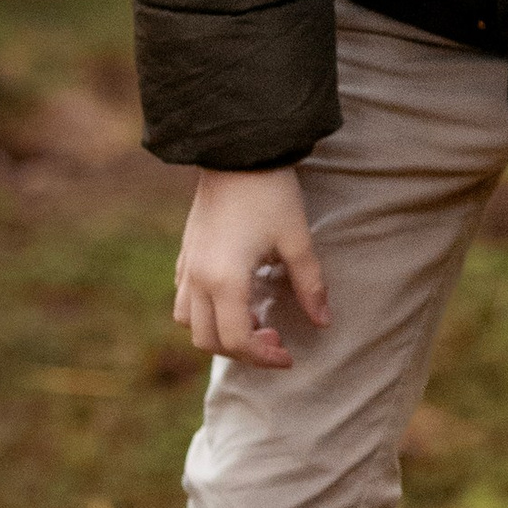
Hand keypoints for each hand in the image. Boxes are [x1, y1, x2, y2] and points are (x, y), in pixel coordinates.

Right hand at [173, 167, 329, 369]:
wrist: (236, 150)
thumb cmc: (270, 193)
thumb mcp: (297, 240)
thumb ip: (310, 286)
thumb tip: (323, 322)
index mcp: (225, 280)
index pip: (238, 340)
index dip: (264, 357)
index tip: (290, 354)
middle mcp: (198, 279)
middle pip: (208, 340)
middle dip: (242, 351)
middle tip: (276, 340)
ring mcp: (187, 265)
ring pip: (188, 322)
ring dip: (218, 332)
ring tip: (253, 319)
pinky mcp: (185, 253)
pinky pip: (184, 297)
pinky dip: (205, 310)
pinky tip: (235, 296)